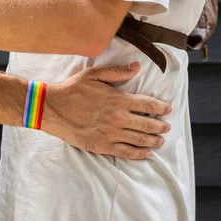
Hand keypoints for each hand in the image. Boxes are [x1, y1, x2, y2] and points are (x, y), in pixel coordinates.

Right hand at [42, 62, 171, 158]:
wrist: (53, 109)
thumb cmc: (72, 90)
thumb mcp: (93, 74)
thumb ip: (117, 71)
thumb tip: (137, 67)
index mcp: (119, 100)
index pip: (148, 105)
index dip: (161, 107)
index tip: (168, 109)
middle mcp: (119, 118)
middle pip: (148, 124)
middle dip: (161, 126)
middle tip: (167, 126)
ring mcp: (111, 134)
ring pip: (140, 140)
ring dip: (153, 140)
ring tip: (160, 140)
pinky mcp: (102, 146)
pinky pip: (126, 152)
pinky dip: (139, 153)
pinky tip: (146, 152)